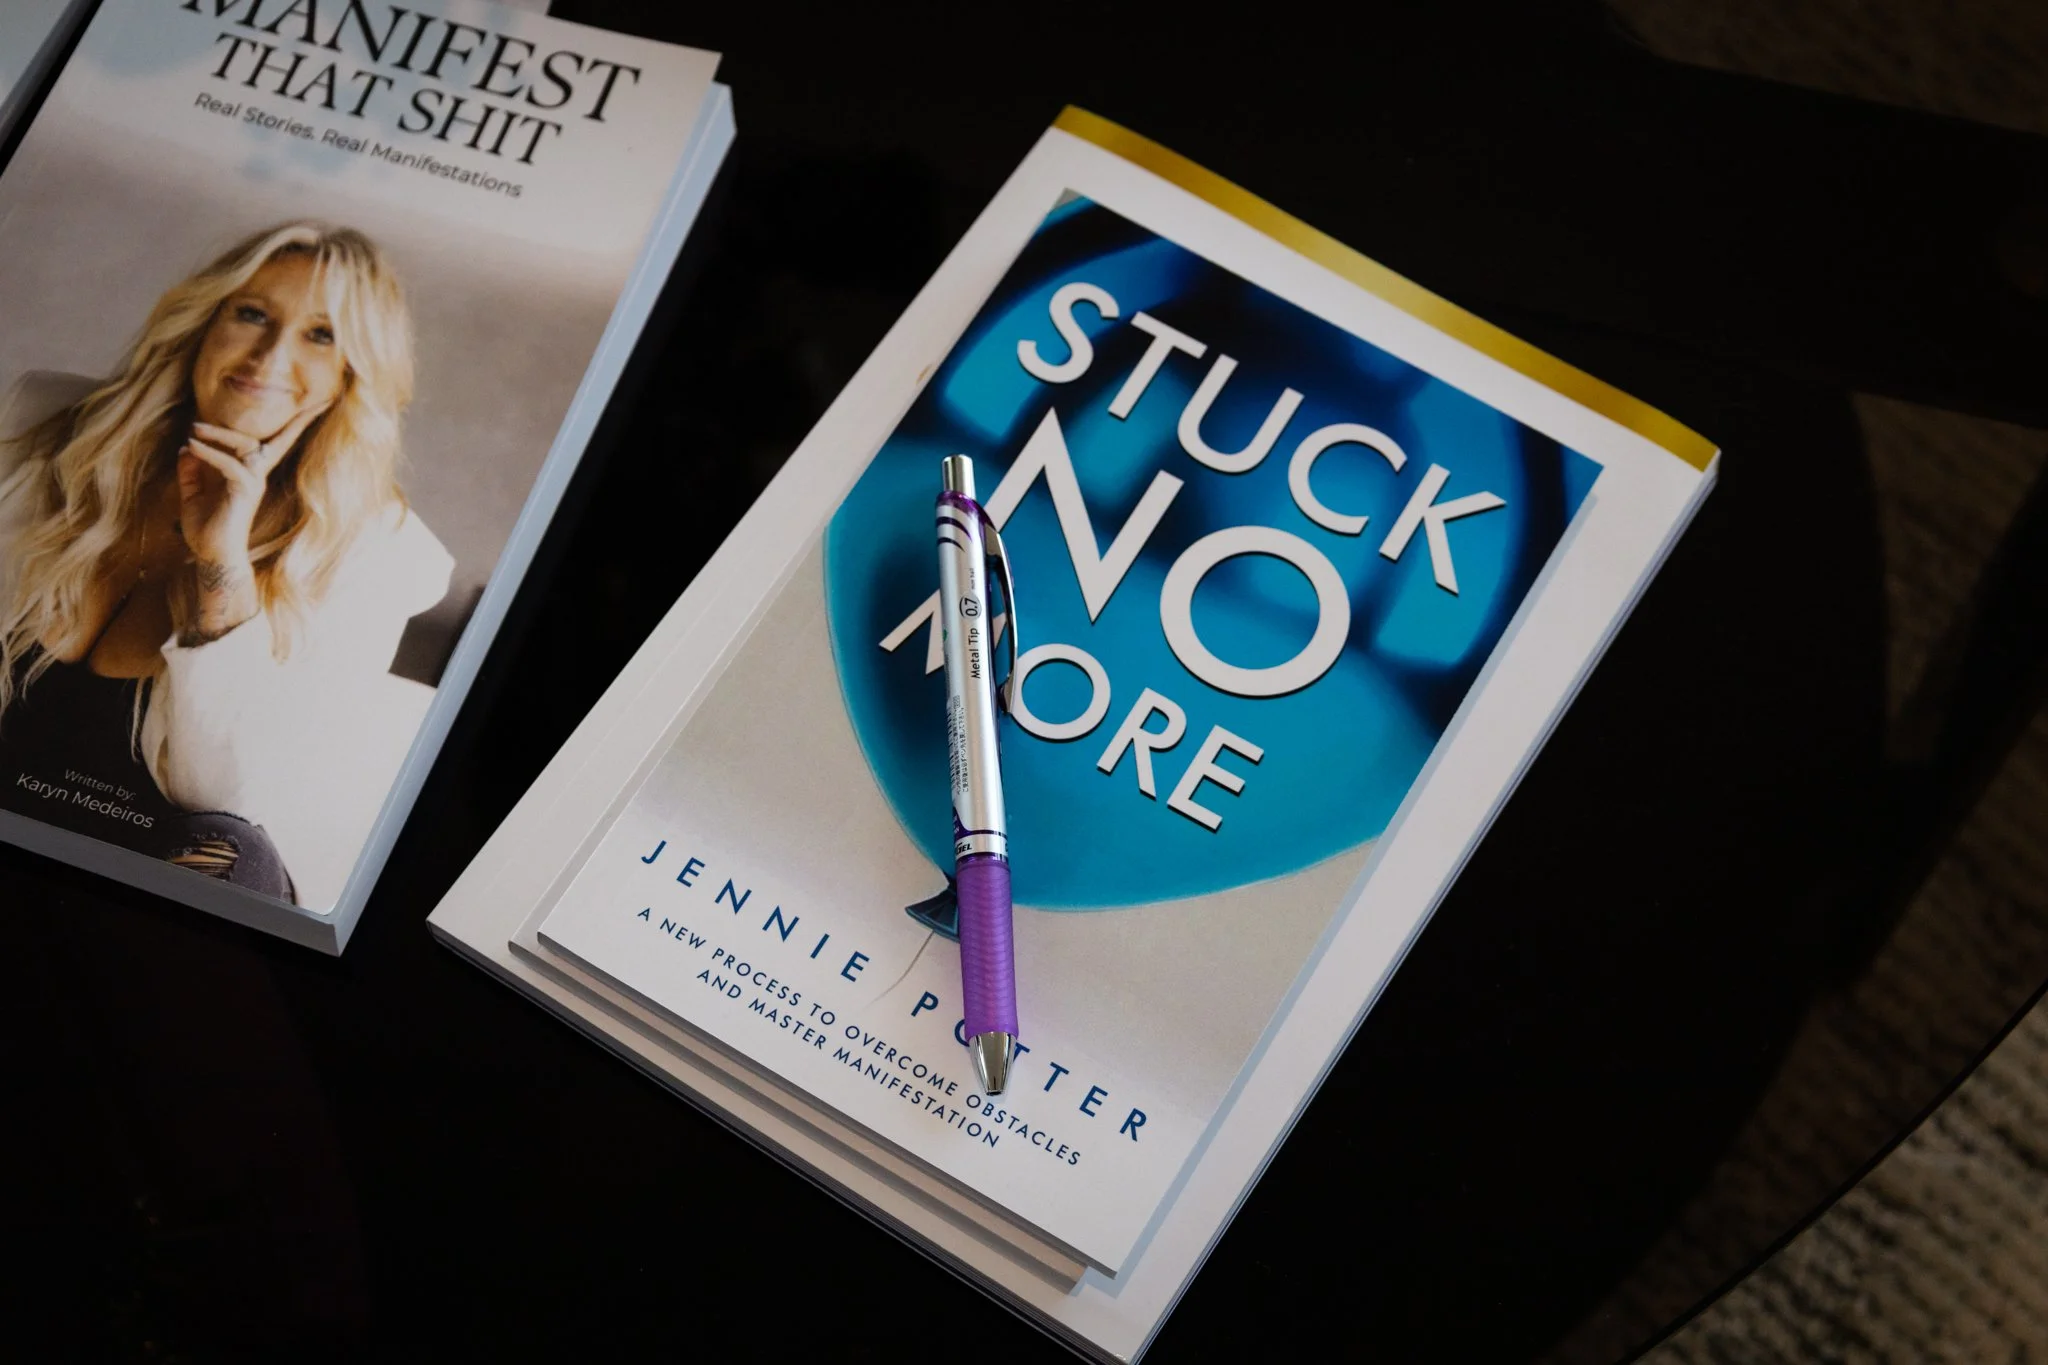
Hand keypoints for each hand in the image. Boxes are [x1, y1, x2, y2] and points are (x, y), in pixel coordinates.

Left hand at [174, 406, 322, 644]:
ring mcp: (254, 484)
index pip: (277, 445)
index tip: (319, 403)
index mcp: (251, 475)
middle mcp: (258, 477)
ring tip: (191, 433)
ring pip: (246, 446)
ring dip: (217, 435)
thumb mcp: (193, 495)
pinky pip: (230, 464)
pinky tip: (191, 448)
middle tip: (197, 422)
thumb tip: (186, 448)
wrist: (212, 557)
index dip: (298, 424)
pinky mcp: (245, 491)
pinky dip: (209, 453)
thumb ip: (191, 472)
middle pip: (267, 440)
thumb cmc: (206, 530)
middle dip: (253, 423)